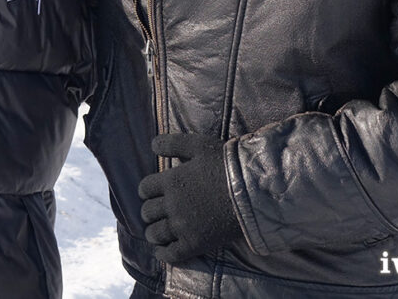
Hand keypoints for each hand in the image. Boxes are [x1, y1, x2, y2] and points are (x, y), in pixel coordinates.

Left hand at [138, 133, 241, 263]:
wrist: (252, 191)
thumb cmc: (226, 165)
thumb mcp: (199, 145)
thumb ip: (173, 143)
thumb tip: (152, 144)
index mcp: (171, 181)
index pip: (145, 188)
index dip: (146, 191)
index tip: (150, 194)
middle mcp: (172, 205)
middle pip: (147, 212)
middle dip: (149, 212)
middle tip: (155, 213)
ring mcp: (183, 227)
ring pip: (155, 234)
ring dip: (153, 232)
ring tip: (157, 232)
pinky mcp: (195, 244)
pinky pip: (171, 254)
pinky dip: (163, 254)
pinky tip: (162, 251)